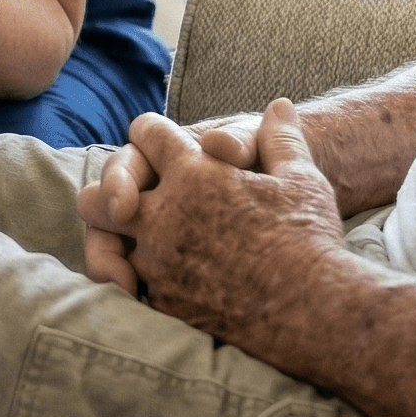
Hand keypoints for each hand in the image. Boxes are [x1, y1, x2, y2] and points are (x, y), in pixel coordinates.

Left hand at [75, 100, 348, 344]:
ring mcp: (158, 263)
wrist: (316, 310)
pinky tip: (155, 282)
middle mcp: (164, 216)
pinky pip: (131, 288)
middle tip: (127, 202)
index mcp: (193, 174)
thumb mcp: (301, 178)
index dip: (151, 133)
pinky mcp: (163, 302)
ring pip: (106, 249)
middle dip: (111, 193)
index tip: (158, 142)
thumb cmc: (310, 238)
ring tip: (134, 245)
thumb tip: (278, 107)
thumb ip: (281, 139)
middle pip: (99, 195)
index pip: (147, 134)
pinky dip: (139, 283)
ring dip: (117, 244)